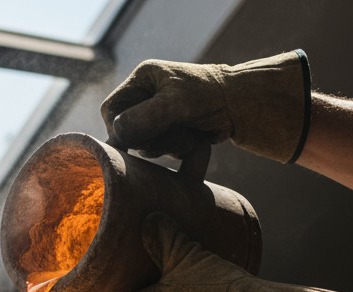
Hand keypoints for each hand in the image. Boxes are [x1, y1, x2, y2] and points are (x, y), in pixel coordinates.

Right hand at [103, 51, 311, 163]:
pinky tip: (192, 139)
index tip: (133, 140)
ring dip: (164, 146)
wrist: (241, 105)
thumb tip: (117, 135)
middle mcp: (146, 97)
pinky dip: (174, 150)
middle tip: (170, 135)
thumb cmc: (209, 95)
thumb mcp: (174, 104)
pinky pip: (159, 151)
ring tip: (187, 134)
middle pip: (125, 131)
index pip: (111, 109)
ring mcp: (157, 116)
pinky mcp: (168, 132)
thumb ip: (143, 118)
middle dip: (147, 139)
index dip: (119, 128)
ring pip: (142, 145)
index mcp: (143, 79)